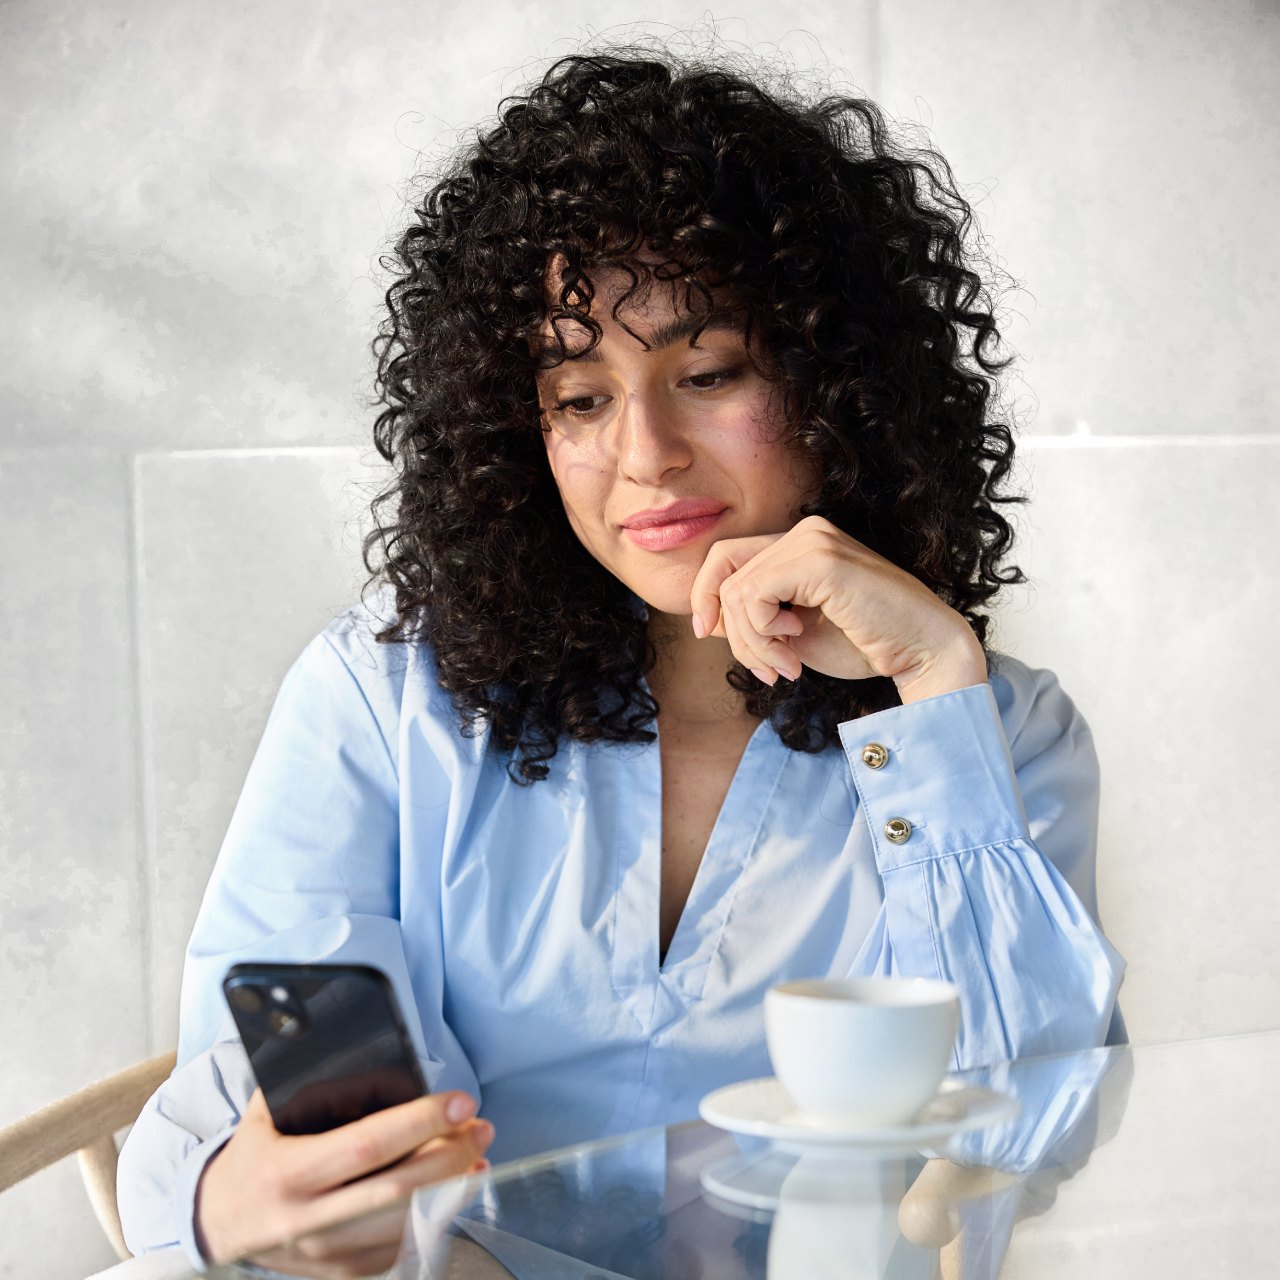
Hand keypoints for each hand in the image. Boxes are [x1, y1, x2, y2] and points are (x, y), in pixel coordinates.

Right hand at [195, 1089, 492, 1271]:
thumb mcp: (265, 1113)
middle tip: (481, 1127)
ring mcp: (324, 1253)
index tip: (458, 1102)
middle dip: (450, 1156)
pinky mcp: (338, 1273)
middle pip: (397, 1191)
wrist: (214, 1224)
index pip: (367, 1146)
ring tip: (477, 1156)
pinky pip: (396, 1250)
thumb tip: (350, 1037)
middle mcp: (305, 1219)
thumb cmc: (253, 1156)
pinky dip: (432, 1221)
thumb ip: (305, 1080)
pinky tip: (452, 1192)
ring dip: (451, 1190)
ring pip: (403, 1225)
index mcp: (287, 1172)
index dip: (419, 1123)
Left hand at [689, 515, 986, 702]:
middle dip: (733, 632)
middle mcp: (805, 531)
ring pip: (736, 590)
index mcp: (800, 542)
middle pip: (724, 572)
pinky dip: (764, 633)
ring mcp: (813, 540)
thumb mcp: (793, 632)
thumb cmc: (864, 644)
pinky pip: (754, 596)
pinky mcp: (819, 560)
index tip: (709, 635)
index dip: (706, 596)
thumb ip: (754, 618)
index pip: (725, 557)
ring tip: (786, 667)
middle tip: (765, 669)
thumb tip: (708, 617)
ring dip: (752, 643)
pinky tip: (795, 648)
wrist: (921, 652)